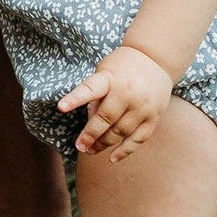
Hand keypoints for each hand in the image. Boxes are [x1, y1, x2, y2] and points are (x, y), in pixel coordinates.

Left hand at [58, 45, 173, 163]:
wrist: (155, 58)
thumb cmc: (122, 67)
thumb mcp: (103, 72)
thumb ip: (96, 96)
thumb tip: (91, 126)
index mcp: (110, 78)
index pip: (90, 89)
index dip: (75, 99)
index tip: (61, 107)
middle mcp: (127, 92)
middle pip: (106, 118)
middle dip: (90, 135)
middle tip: (79, 146)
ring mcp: (142, 106)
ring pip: (121, 132)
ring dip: (104, 144)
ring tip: (91, 150)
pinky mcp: (154, 117)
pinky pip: (138, 139)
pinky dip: (125, 151)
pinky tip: (112, 158)